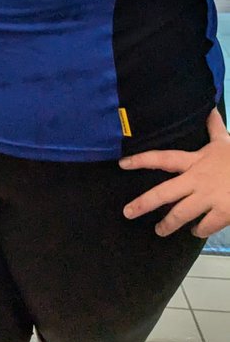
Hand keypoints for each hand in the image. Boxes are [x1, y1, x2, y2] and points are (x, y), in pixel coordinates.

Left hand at [120, 109, 229, 237]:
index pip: (162, 158)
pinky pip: (205, 225)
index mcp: (195, 161)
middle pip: (164, 193)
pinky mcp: (224, 213)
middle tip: (128, 212)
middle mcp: (197, 180)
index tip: (122, 164)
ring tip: (160, 231)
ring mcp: (209, 198)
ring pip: (181, 214)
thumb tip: (209, 109)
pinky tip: (195, 231)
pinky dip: (199, 229)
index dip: (141, 160)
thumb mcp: (225, 142)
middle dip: (144, 203)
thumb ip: (214, 128)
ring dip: (169, 224)